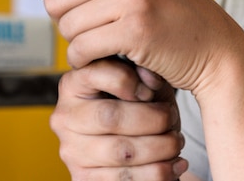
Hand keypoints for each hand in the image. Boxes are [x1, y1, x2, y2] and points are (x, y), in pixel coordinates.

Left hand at [34, 0, 243, 94]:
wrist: (215, 48)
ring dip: (80, 44)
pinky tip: (110, 59)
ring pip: (66, 26)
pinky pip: (81, 49)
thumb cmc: (174, 18)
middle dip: (67, 20)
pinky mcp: (134, 30)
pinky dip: (88, 61)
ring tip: (109, 44)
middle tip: (97, 29)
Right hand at [51, 58, 187, 179]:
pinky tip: (175, 163)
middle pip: (110, 117)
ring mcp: (71, 151)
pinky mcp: (83, 179)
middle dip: (153, 119)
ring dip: (161, 148)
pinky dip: (159, 172)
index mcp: (74, 83)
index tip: (152, 90)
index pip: (98, 74)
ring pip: (122, 153)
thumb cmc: (141, 104)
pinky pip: (125, 179)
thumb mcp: (146, 81)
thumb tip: (150, 79)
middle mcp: (65, 117)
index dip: (131, 81)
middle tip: (172, 118)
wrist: (138, 142)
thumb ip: (147, 72)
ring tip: (177, 142)